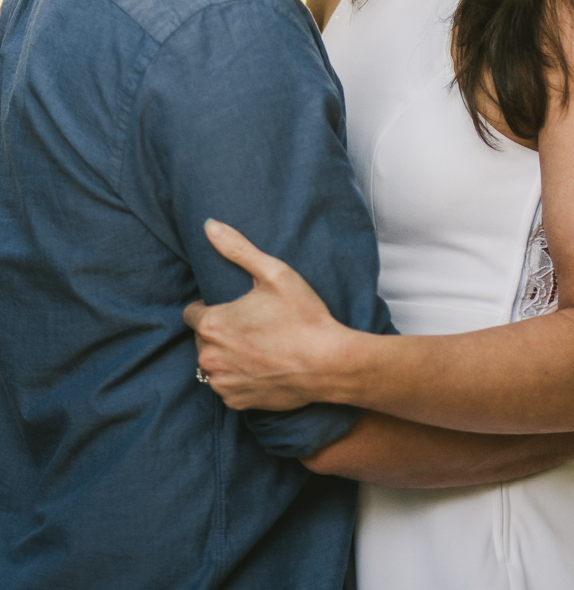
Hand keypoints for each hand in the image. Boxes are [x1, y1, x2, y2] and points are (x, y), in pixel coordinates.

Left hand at [183, 220, 346, 410]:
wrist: (329, 363)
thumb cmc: (302, 316)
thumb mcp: (274, 273)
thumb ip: (237, 248)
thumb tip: (209, 225)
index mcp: (213, 324)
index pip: (192, 313)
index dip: (212, 307)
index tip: (236, 307)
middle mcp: (210, 357)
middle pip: (202, 338)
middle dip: (219, 331)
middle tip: (252, 324)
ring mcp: (223, 383)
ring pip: (213, 364)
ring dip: (226, 355)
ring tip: (258, 345)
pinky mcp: (237, 402)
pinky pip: (227, 386)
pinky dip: (238, 376)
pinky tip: (262, 365)